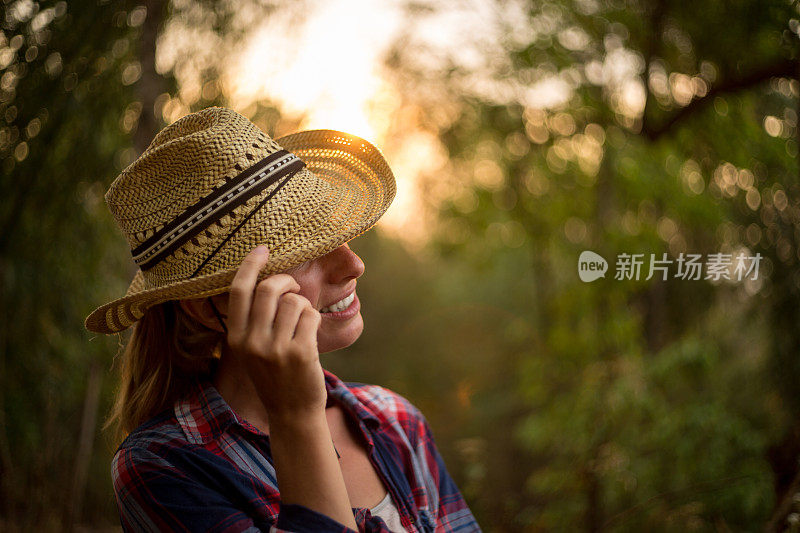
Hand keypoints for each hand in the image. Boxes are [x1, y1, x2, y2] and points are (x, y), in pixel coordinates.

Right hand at [225, 245, 325, 419]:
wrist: (292, 414)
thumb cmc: (275, 376)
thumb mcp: (252, 350)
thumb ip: (254, 320)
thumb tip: (268, 280)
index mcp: (236, 339)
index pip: (238, 291)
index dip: (251, 265)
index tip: (263, 249)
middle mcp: (252, 343)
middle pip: (269, 288)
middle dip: (287, 281)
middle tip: (294, 288)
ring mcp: (276, 349)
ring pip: (294, 301)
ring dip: (303, 305)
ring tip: (303, 321)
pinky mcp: (301, 353)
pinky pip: (311, 316)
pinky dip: (315, 319)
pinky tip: (311, 335)